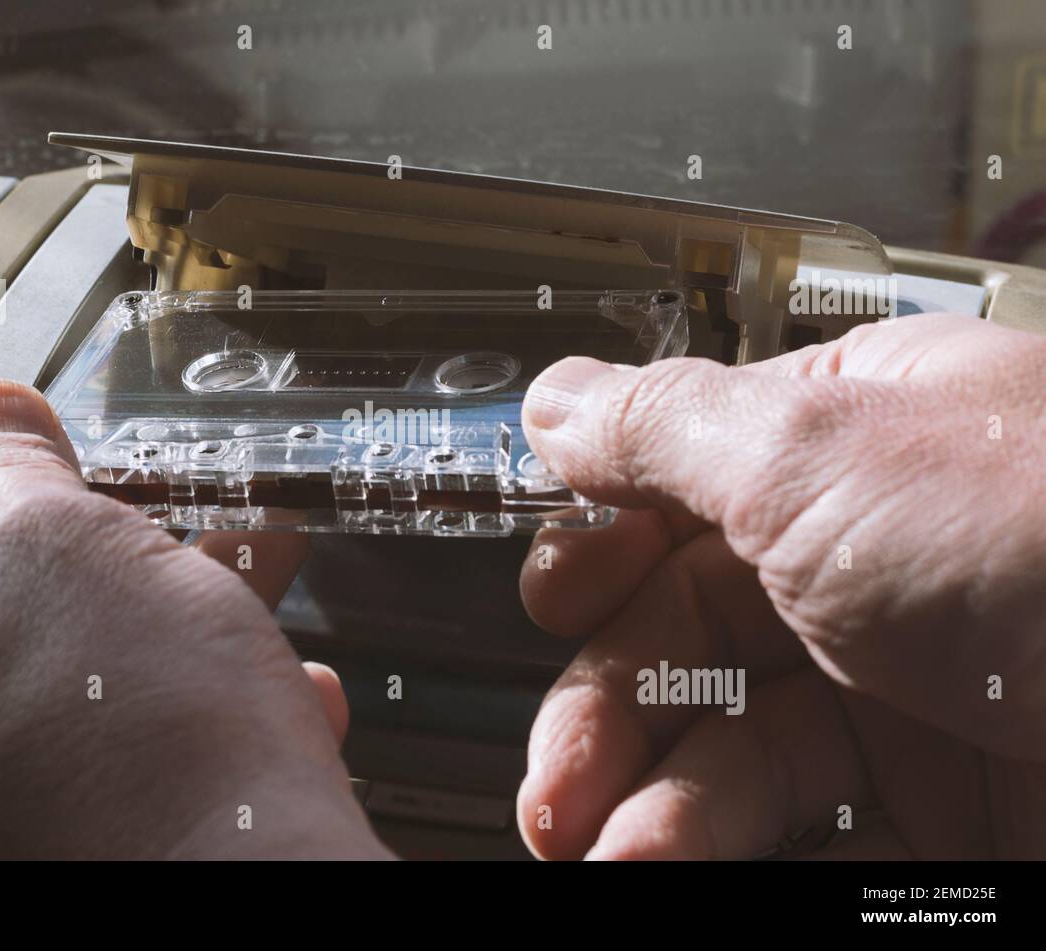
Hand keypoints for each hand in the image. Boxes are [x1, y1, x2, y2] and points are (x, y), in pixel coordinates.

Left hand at [0, 380, 386, 858]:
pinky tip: (259, 692)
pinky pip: (99, 772)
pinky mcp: (54, 876)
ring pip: (49, 695)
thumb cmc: (138, 767)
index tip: (10, 438)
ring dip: (151, 630)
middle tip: (134, 505)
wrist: (267, 904)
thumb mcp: (66, 555)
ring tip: (233, 583)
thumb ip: (8, 474)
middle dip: (84, 553)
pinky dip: (171, 720)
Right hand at [516, 313, 1045, 859]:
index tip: (554, 595)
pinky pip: (799, 818)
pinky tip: (669, 858)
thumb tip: (556, 398)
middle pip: (686, 630)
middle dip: (605, 701)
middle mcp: (866, 556)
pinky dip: (721, 843)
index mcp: (843, 443)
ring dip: (650, 794)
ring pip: (730, 738)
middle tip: (558, 775)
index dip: (603, 544)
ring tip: (608, 846)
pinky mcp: (940, 794)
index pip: (679, 488)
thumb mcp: (817, 451)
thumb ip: (666, 427)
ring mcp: (901, 680)